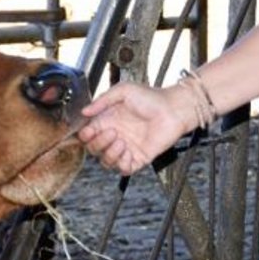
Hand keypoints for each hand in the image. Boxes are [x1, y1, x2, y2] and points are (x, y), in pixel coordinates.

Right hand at [77, 81, 196, 175]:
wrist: (174, 109)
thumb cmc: (152, 97)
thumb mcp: (123, 91)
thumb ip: (102, 100)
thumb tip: (84, 111)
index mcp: (109, 120)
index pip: (89, 133)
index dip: (86, 135)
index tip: (89, 131)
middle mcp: (116, 135)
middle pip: (95, 149)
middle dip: (98, 143)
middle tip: (112, 132)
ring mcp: (127, 148)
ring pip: (106, 161)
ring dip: (109, 154)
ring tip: (121, 141)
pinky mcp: (139, 157)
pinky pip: (124, 169)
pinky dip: (122, 164)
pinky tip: (127, 152)